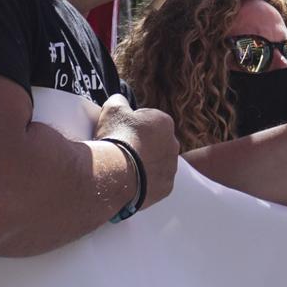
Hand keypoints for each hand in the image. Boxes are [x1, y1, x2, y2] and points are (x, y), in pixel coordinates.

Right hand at [94, 94, 179, 212]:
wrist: (115, 173)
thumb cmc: (116, 138)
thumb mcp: (112, 110)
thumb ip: (118, 100)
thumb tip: (119, 99)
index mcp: (164, 122)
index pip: (148, 121)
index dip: (132, 127)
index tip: (120, 134)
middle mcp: (173, 143)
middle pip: (155, 143)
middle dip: (142, 146)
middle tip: (122, 152)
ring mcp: (171, 167)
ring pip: (157, 164)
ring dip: (145, 165)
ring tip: (125, 168)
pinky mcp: (166, 187)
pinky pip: (155, 183)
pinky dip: (145, 182)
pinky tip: (131, 182)